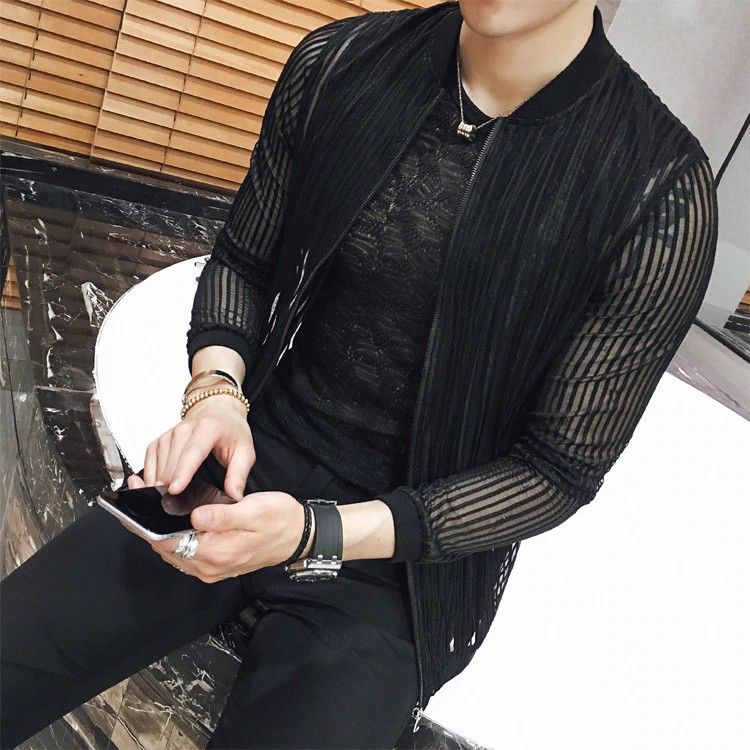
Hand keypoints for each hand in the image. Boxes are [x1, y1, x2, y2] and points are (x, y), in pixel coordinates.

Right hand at [137, 394, 254, 501]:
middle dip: (171, 488)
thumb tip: (234, 496)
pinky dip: (153, 479)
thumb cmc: (231, 430)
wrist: (218, 411)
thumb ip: (239, 475)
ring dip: (162, 486)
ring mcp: (168, 435)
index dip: (182, 473)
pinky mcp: (158, 442)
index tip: (175, 490)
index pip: (192, 453)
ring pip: (158, 468)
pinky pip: (148, 465)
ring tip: (173, 500)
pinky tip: (162, 487)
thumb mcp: (245, 451)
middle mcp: (183, 430)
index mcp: (207, 429)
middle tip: (179, 507)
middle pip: (171, 465)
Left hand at [138, 478, 306, 582]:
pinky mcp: (215, 563)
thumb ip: (222, 515)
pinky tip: (170, 519)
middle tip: (138, 495)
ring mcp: (211, 567)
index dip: (147, 524)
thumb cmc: (279, 521)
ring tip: (149, 504)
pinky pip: (185, 551)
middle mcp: (209, 566)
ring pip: (173, 550)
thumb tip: (195, 515)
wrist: (298, 535)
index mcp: (215, 553)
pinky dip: (173, 536)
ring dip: (159, 530)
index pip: (168, 543)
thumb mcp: (253, 511)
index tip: (134, 504)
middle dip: (148, 525)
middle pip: (165, 548)